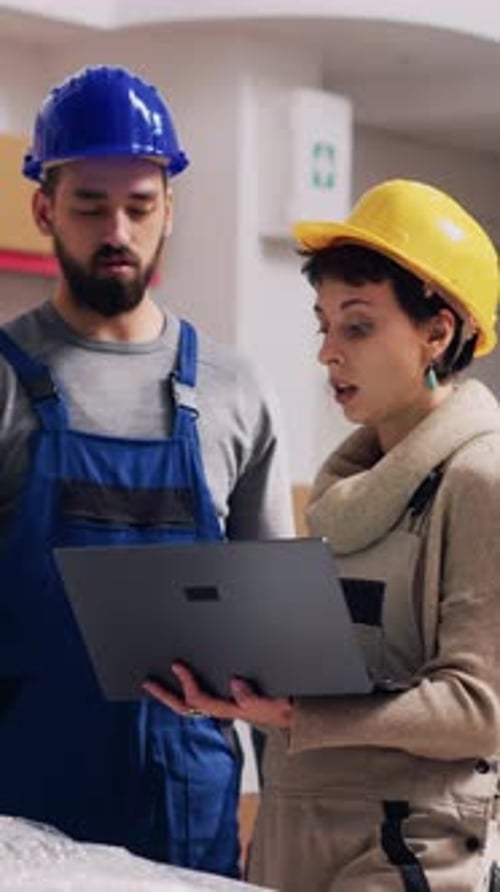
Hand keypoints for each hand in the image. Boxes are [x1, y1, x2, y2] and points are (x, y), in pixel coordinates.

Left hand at [142, 662, 291, 728]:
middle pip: (187, 707)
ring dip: (172, 696)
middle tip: (148, 683)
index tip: (178, 666)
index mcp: (232, 709)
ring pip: (191, 705)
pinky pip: (201, 700)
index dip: (187, 684)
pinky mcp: (229, 702)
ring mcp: (225, 707)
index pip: (201, 699)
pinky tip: (181, 683)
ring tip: (157, 683)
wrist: (297, 716)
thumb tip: (235, 683)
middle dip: (166, 696)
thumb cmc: (286, 709)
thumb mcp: (276, 703)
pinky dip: (186, 693)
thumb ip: (255, 697)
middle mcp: (224, 709)